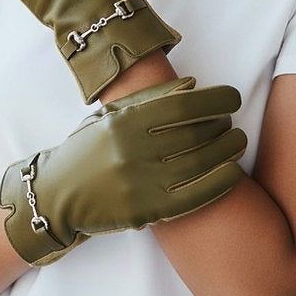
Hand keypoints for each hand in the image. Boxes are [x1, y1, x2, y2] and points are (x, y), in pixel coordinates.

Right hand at [0, 77, 246, 264]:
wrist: (57, 194)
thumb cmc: (88, 149)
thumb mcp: (111, 115)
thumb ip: (150, 98)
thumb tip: (193, 84)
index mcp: (125, 120)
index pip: (183, 105)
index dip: (216, 99)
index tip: (233, 98)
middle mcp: (133, 149)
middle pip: (196, 133)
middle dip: (224, 126)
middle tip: (233, 123)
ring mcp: (140, 182)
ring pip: (199, 163)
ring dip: (228, 151)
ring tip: (237, 144)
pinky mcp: (146, 211)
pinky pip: (193, 196)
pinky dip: (218, 182)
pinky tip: (233, 172)